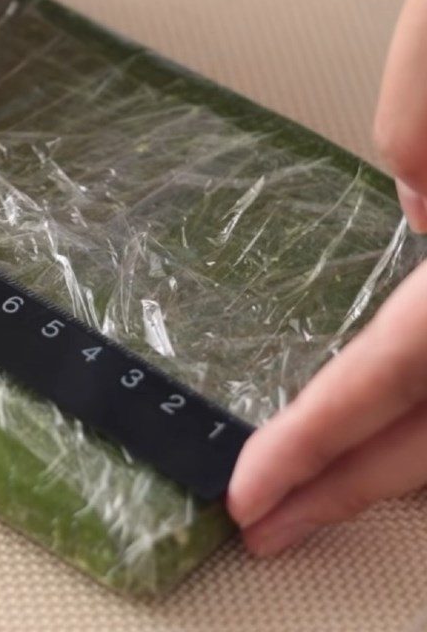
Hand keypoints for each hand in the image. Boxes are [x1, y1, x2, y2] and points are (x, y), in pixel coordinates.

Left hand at [226, 0, 426, 555]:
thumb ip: (421, 131)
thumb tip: (419, 208)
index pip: (401, 370)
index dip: (321, 441)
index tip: (249, 492)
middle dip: (343, 486)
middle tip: (264, 526)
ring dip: (380, 466)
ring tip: (307, 497)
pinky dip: (413, 412)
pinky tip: (376, 430)